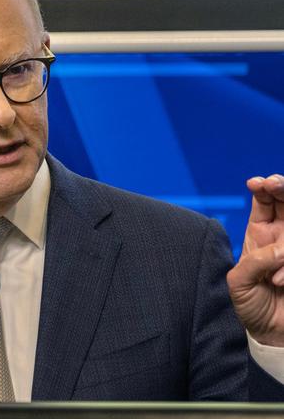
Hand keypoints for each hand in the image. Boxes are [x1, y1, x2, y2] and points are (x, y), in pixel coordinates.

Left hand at [227, 174, 283, 345]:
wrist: (270, 334)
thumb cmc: (250, 306)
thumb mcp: (239, 282)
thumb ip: (255, 262)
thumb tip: (280, 250)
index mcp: (261, 233)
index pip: (266, 200)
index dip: (264, 187)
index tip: (257, 183)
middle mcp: (283, 236)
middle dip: (283, 187)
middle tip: (274, 185)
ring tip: (275, 278)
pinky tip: (281, 283)